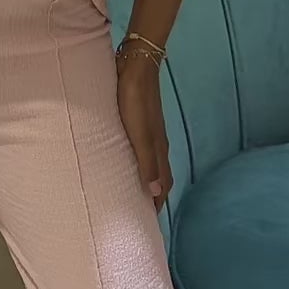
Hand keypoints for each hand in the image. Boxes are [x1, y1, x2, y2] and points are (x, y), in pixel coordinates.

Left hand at [117, 52, 173, 211]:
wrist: (137, 64)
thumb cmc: (135, 99)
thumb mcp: (140, 133)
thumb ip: (147, 161)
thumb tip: (156, 192)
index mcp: (159, 148)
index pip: (163, 185)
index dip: (158, 204)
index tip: (151, 223)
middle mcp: (157, 143)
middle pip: (159, 176)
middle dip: (153, 195)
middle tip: (141, 214)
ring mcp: (149, 131)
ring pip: (151, 162)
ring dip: (146, 178)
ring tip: (133, 192)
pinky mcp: (139, 119)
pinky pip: (141, 148)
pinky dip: (138, 161)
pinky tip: (125, 160)